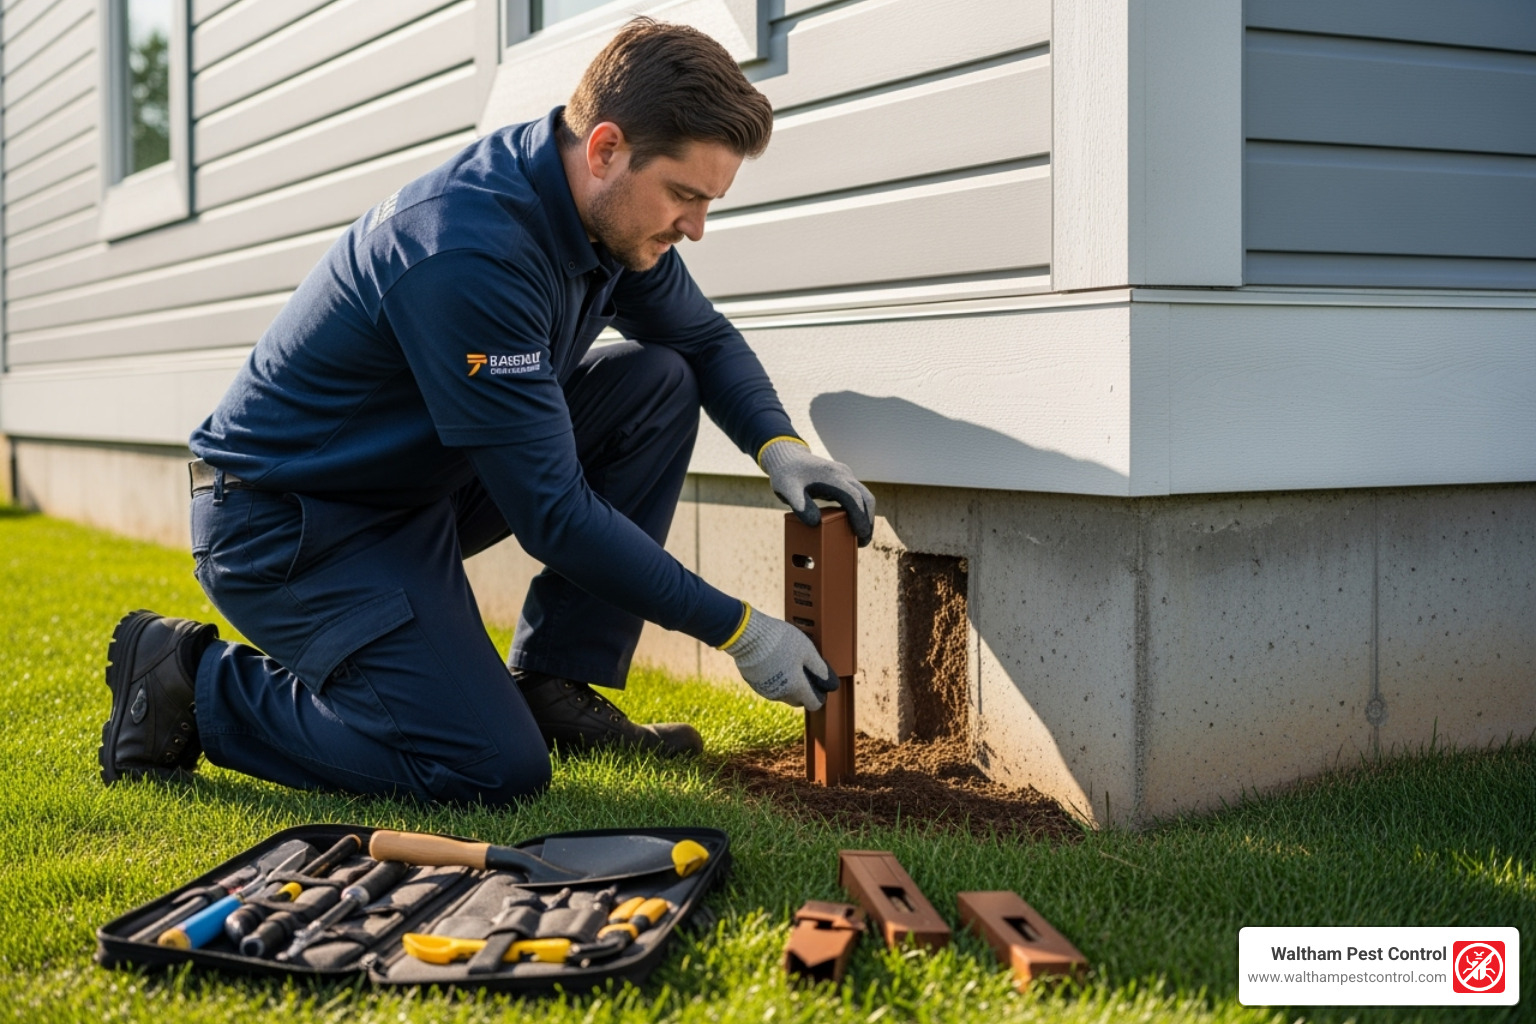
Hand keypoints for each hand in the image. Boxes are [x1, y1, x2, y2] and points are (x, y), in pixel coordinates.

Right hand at [720, 604, 837, 710]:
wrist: (748, 635)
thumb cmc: (780, 641)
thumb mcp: (807, 650)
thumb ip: (820, 668)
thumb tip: (830, 682)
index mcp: (797, 687)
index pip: (814, 704)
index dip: (820, 696)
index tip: (820, 685)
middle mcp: (781, 694)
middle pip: (798, 700)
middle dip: (804, 690)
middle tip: (805, 671)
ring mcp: (765, 690)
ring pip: (783, 693)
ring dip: (788, 685)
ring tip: (789, 662)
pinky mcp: (754, 683)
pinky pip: (770, 686)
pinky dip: (775, 680)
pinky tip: (775, 662)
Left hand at [758, 438, 875, 545]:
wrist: (787, 457)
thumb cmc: (786, 475)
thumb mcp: (787, 491)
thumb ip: (799, 506)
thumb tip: (815, 523)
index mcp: (833, 477)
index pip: (854, 498)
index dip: (860, 518)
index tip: (861, 536)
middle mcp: (843, 474)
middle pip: (865, 498)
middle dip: (868, 521)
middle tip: (862, 542)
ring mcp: (845, 476)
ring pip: (864, 497)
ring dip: (866, 516)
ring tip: (860, 537)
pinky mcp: (842, 480)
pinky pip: (857, 496)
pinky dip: (859, 510)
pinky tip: (852, 524)